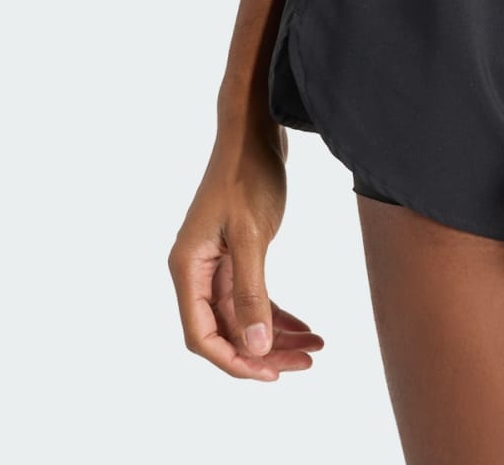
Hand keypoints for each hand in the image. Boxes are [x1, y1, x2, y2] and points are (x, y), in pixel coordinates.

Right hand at [169, 123, 325, 380]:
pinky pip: (253, 297)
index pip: (202, 335)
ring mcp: (216, 262)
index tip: (271, 374)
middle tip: (306, 363)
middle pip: (225, 330)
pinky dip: (278, 313)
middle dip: (264, 352)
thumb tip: (254, 347)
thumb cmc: (248, 173)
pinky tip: (305, 325)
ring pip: (242, 317)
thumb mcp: (252, 234)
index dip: (234, 361)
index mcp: (188, 268)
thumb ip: (251, 292)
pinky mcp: (237, 253)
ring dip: (276, 335)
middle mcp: (196, 270)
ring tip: (315, 348)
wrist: (255, 129)